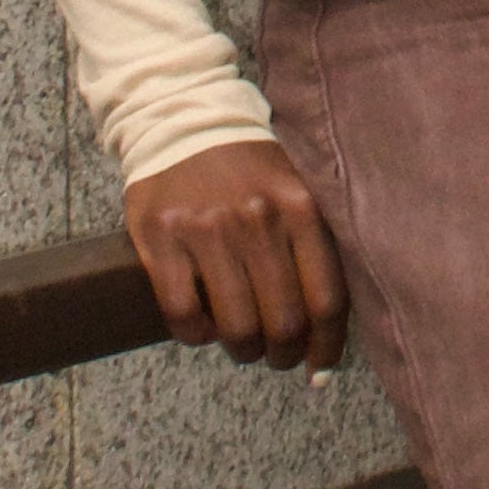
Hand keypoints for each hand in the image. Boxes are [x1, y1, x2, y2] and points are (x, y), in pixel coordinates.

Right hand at [125, 141, 348, 373]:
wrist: (181, 120)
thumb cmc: (248, 167)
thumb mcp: (296, 188)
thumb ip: (315, 245)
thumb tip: (327, 328)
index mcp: (301, 208)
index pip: (326, 300)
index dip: (326, 347)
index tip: (320, 368)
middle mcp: (257, 218)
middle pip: (283, 321)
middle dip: (283, 354)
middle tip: (277, 356)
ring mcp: (207, 228)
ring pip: (236, 325)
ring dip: (244, 350)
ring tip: (244, 347)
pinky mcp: (161, 236)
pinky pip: (183, 314)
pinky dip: (197, 335)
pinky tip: (204, 328)